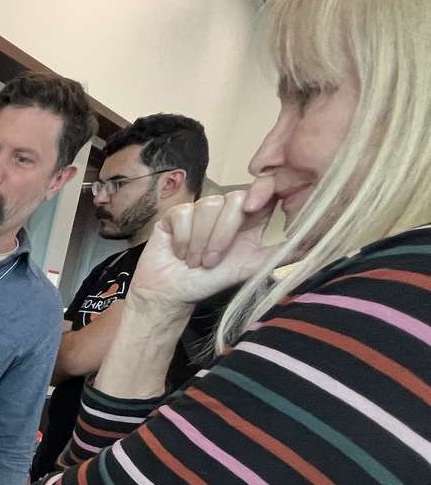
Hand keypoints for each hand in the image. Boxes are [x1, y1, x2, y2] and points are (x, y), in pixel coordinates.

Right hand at [131, 177, 279, 309]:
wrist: (172, 293)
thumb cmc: (210, 281)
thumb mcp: (250, 268)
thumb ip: (277, 255)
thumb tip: (313, 247)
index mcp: (247, 220)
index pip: (261, 192)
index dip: (261, 192)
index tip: (254, 210)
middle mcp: (225, 211)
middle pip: (233, 199)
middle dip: (222, 235)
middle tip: (211, 262)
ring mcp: (198, 210)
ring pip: (206, 207)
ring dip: (199, 242)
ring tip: (194, 261)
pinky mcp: (175, 214)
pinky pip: (183, 215)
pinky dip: (182, 240)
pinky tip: (179, 253)